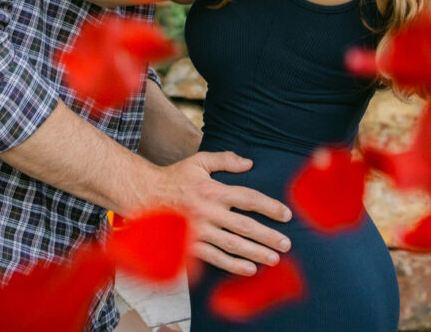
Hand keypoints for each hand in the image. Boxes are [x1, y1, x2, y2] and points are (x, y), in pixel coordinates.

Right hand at [137, 151, 291, 275]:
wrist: (144, 196)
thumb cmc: (175, 177)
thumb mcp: (199, 161)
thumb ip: (224, 160)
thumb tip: (249, 163)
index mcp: (213, 190)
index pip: (248, 198)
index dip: (269, 207)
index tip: (286, 214)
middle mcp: (209, 212)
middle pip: (244, 226)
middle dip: (268, 236)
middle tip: (286, 244)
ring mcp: (199, 231)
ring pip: (233, 245)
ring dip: (255, 253)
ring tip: (274, 259)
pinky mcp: (190, 246)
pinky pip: (215, 258)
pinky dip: (233, 265)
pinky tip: (249, 269)